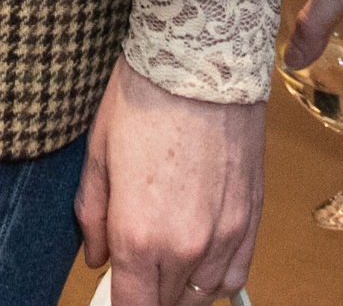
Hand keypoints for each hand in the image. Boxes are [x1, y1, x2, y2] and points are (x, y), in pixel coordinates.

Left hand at [74, 56, 262, 305]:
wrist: (202, 62)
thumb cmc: (146, 98)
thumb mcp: (97, 156)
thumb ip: (92, 217)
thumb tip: (96, 256)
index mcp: (138, 234)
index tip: (114, 295)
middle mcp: (183, 246)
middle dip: (147, 295)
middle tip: (133, 272)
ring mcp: (222, 236)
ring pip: (201, 297)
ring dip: (180, 291)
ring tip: (164, 266)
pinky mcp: (250, 220)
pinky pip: (234, 276)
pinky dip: (215, 280)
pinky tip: (199, 263)